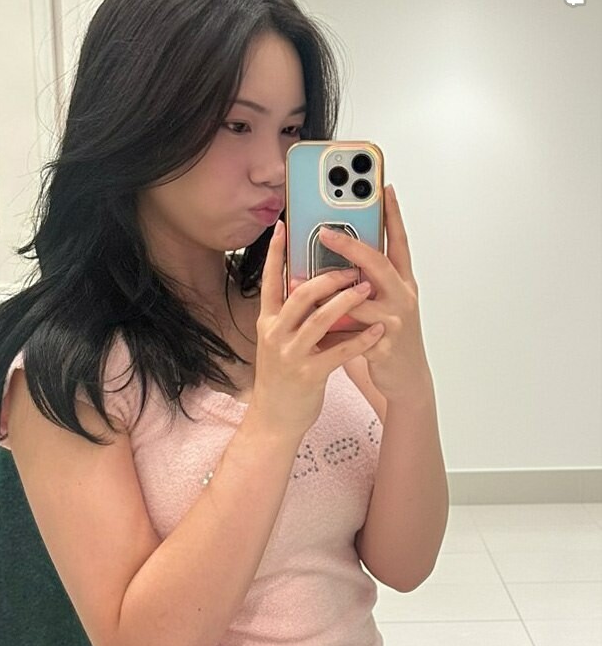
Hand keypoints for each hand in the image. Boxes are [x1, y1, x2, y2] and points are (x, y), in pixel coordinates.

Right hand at [249, 219, 384, 437]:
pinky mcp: (309, 375)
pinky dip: (361, 339)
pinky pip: (339, 352)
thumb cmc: (283, 376)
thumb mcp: (279, 340)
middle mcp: (276, 334)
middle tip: (351, 265)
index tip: (285, 226)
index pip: (270, 279)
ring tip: (367, 288)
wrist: (274, 419)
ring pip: (320, 320)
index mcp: (269, 321)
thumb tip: (306, 281)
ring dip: (347, 301)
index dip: (276, 252)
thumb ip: (292, 314)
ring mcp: (291, 355)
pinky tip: (377, 330)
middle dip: (328, 276)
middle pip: (301, 294)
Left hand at [319, 185, 432, 403]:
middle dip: (351, 244)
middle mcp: (403, 296)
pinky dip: (333, 325)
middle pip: (379, 263)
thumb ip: (363, 279)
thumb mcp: (380, 300)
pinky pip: (354, 331)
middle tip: (325, 231)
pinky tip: (314, 318)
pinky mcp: (385, 345)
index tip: (383, 188)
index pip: (398, 241)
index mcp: (401, 281)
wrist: (405, 378)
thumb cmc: (387, 334)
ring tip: (302, 278)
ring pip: (363, 297)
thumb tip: (332, 254)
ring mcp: (396, 320)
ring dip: (332, 288)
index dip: (392, 215)